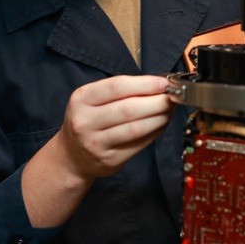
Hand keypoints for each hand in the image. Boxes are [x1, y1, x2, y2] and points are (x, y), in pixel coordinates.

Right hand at [21, 75, 175, 227]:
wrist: (72, 156)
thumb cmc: (89, 120)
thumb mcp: (93, 99)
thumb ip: (122, 91)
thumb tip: (158, 85)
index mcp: (81, 99)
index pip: (117, 86)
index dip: (145, 84)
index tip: (164, 83)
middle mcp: (85, 122)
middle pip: (129, 109)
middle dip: (157, 102)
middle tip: (172, 97)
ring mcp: (96, 144)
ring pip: (136, 129)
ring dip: (160, 118)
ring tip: (169, 111)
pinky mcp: (110, 161)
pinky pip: (139, 145)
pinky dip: (155, 133)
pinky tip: (161, 125)